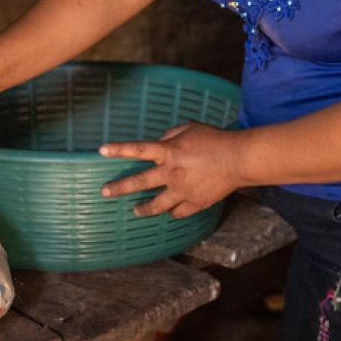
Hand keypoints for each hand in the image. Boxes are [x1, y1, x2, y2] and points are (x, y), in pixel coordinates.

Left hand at [98, 123, 243, 218]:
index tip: (101, 151)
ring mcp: (183, 191)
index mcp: (169, 152)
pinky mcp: (195, 203)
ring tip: (136, 211)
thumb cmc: (215, 139)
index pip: (138, 150)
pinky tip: (169, 212)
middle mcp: (172, 173)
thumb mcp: (190, 128)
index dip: (118, 149)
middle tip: (105, 192)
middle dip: (119, 188)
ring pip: (156, 205)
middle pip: (139, 183)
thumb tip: (160, 142)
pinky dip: (173, 212)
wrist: (239, 159)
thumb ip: (170, 135)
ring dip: (144, 209)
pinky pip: (178, 212)